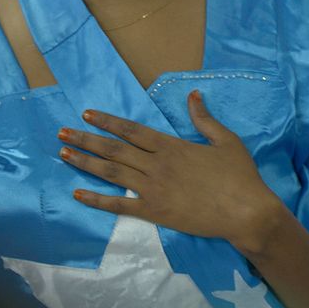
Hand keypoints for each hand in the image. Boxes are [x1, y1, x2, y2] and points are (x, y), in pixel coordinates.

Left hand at [57, 90, 277, 246]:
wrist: (247, 213)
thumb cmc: (239, 176)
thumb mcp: (225, 140)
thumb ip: (204, 119)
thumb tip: (192, 95)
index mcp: (171, 146)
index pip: (131, 130)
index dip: (107, 121)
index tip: (86, 114)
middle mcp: (156, 165)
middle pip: (114, 149)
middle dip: (85, 139)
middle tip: (62, 132)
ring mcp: (153, 189)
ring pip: (112, 173)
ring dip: (86, 162)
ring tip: (63, 154)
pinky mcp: (155, 212)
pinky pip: (120, 206)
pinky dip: (97, 199)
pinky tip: (78, 194)